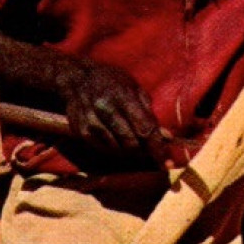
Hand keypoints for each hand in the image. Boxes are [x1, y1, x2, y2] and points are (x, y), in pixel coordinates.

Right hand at [55, 58, 170, 166]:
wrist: (76, 79)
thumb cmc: (111, 82)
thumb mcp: (134, 88)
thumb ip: (149, 113)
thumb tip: (167, 137)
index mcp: (123, 96)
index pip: (145, 129)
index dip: (158, 149)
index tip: (167, 164)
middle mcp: (106, 109)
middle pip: (131, 143)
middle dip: (144, 151)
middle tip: (148, 149)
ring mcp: (92, 121)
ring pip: (118, 149)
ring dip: (128, 150)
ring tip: (130, 138)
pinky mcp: (82, 131)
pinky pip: (104, 149)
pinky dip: (114, 148)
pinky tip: (114, 136)